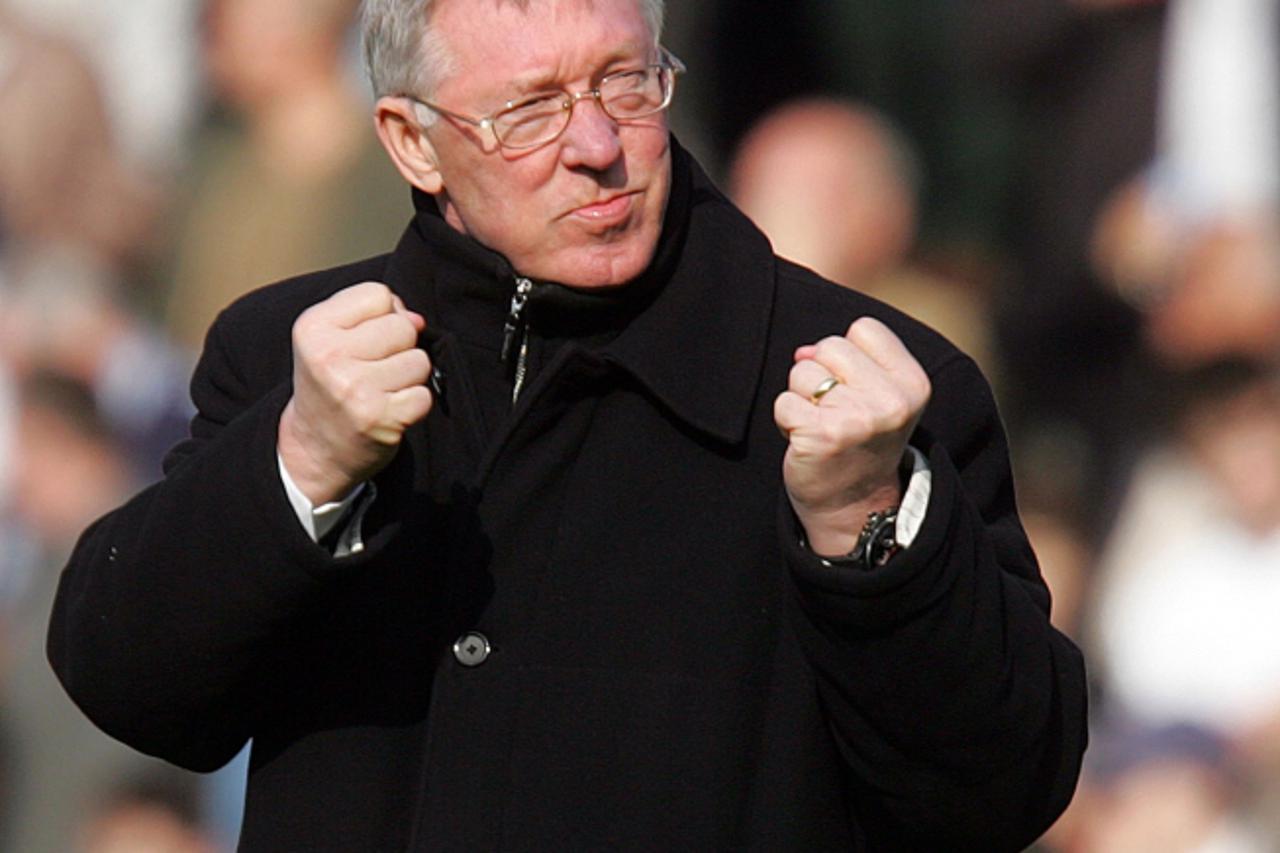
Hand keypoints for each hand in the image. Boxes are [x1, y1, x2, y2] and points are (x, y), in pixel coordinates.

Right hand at [278, 282, 431, 504]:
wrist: (314, 448)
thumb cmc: (331, 384)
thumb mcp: (331, 338)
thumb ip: (373, 315)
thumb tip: (417, 319)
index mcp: (313, 328)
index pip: (379, 294)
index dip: (382, 315)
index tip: (364, 340)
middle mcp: (330, 357)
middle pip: (403, 326)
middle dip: (399, 346)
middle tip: (373, 370)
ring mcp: (355, 389)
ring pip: (419, 360)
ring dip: (408, 377)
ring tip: (381, 390)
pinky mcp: (380, 419)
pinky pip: (424, 395)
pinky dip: (413, 403)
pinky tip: (389, 409)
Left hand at [774, 317, 930, 555]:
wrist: (855, 507)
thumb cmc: (860, 441)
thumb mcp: (876, 395)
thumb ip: (847, 360)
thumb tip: (801, 352)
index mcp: (913, 383)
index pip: (864, 328)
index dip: (848, 356)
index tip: (855, 389)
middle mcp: (892, 400)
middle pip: (830, 346)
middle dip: (821, 374)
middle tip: (835, 412)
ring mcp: (858, 418)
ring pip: (802, 372)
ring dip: (801, 398)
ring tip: (821, 426)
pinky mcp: (822, 435)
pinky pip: (783, 402)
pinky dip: (785, 420)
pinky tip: (806, 441)